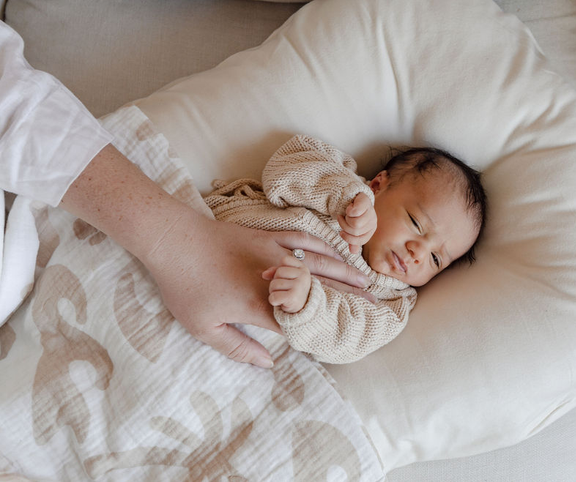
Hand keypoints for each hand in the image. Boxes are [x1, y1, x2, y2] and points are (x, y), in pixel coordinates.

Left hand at [61, 145, 372, 367]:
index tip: (343, 341)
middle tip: (377, 306)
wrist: (173, 239)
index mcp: (260, 304)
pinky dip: (325, 246)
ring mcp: (275, 253)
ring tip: (368, 281)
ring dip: (347, 272)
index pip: (300, 322)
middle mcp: (276, 277)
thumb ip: (238, 349)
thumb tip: (269, 364)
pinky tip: (337, 250)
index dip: (324, 332)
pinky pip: (305, 239)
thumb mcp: (203, 328)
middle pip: (322, 289)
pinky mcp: (269, 235)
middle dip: (352, 299)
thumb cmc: (184, 286)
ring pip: (320, 262)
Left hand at [263, 256, 311, 312]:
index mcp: (303, 269)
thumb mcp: (288, 277)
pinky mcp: (293, 297)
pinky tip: (281, 302)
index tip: (287, 278)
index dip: (281, 269)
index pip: (284, 260)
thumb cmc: (294, 290)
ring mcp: (299, 286)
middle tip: (284, 289)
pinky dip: (274, 301)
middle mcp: (303, 276)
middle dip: (276, 281)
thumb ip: (276, 271)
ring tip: (283, 295)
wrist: (304, 309)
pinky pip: (273, 296)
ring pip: (274, 284)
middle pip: (278, 272)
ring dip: (274, 291)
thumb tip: (264, 275)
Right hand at [337, 192, 376, 253]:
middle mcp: (373, 222)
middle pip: (355, 231)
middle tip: (343, 218)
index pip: (359, 241)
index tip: (341, 231)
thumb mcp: (352, 228)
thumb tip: (353, 252)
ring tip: (346, 213)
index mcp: (370, 231)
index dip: (347, 237)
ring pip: (354, 223)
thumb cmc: (353, 215)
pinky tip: (349, 206)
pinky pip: (355, 212)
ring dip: (346, 218)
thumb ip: (353, 239)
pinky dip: (348, 210)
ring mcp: (371, 212)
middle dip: (344, 225)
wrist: (353, 196)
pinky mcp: (366, 202)